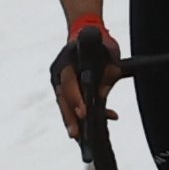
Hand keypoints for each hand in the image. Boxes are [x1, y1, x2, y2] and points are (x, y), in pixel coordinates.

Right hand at [47, 22, 119, 138]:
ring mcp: (58, 79)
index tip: (85, 112)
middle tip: (76, 134)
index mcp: (68, 59)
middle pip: (62, 98)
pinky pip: (68, 103)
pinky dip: (76, 115)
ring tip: (77, 137)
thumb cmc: (100, 42)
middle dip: (70, 117)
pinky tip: (86, 127)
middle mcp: (59, 71)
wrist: (86, 32)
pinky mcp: (62, 87)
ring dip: (70, 120)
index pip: (69, 82)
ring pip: (63, 104)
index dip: (76, 98)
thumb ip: (108, 71)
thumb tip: (102, 94)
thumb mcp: (109, 52)